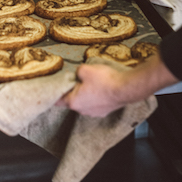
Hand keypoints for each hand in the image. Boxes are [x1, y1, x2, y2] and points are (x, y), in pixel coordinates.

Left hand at [58, 54, 179, 116]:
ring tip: (93, 82)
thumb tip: (78, 74)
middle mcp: (82, 110)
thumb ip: (76, 71)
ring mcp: (94, 112)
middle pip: (72, 100)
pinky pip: (96, 103)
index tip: (56, 86)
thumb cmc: (105, 80)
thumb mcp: (84, 69)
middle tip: (78, 79)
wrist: (125, 88)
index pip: (57, 100)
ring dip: (86, 93)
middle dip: (73, 90)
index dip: (56, 92)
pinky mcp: (105, 111)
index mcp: (73, 102)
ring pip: (85, 102)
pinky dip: (97, 96)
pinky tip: (102, 87)